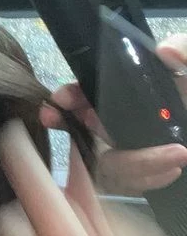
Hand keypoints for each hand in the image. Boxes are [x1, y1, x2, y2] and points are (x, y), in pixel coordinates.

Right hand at [40, 34, 186, 194]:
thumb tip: (164, 49)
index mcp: (147, 93)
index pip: (97, 92)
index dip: (73, 96)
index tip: (60, 101)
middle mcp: (136, 124)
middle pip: (88, 130)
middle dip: (76, 129)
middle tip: (67, 124)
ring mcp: (141, 154)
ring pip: (108, 165)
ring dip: (136, 163)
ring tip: (176, 156)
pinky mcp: (152, 179)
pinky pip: (130, 186)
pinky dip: (149, 177)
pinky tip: (174, 167)